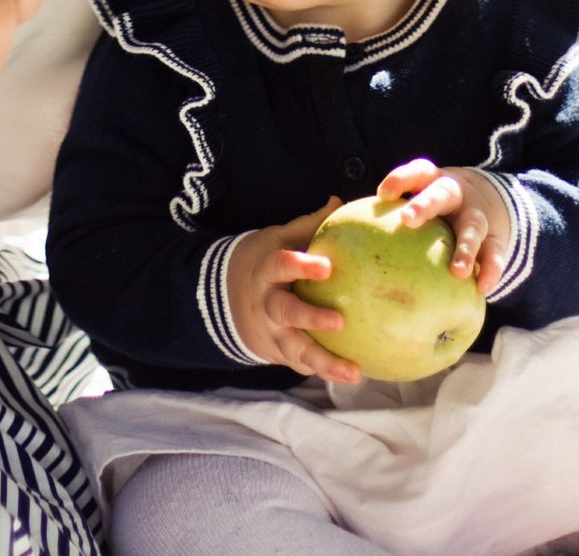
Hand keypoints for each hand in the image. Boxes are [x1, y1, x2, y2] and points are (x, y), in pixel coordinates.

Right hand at [225, 197, 359, 383]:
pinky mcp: (279, 353)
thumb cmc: (265, 263)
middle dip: (310, 318)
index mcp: (267, 273)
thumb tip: (339, 202)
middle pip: (286, 312)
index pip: (281, 266)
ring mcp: (272, 333)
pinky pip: (302, 365)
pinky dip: (325, 372)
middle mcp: (267, 305)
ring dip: (324, 362)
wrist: (225, 299)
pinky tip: (352, 376)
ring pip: (296, 350)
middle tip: (339, 322)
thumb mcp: (278, 240)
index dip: (300, 266)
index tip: (326, 267)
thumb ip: (308, 225)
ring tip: (353, 372)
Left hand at [378, 158, 512, 296]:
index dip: (401, 179)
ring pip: (473, 226)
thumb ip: (389, 217)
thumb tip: (339, 240)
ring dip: (466, 247)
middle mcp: (457, 194)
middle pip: (442, 193)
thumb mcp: (420, 200)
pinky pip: (496, 253)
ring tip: (458, 270)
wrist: (491, 199)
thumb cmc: (438, 208)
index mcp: (433, 181)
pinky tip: (482, 287)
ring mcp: (478, 215)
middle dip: (425, 204)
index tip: (384, 194)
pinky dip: (490, 269)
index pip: (417, 172)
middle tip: (408, 219)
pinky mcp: (496, 236)